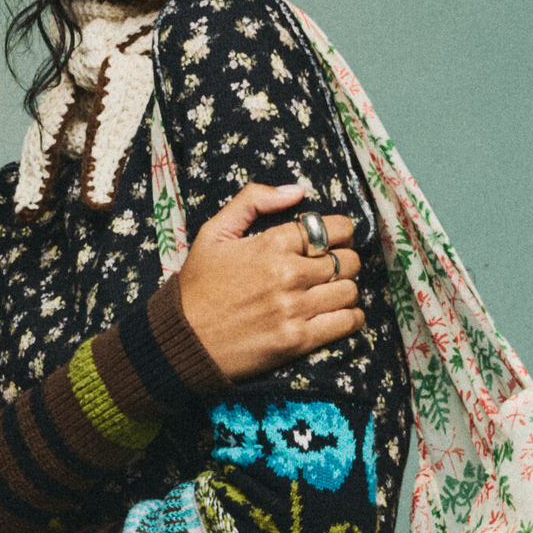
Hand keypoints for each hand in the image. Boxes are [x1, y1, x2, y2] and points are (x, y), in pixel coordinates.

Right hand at [175, 182, 364, 381]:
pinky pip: (346, 323)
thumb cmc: (196, 286)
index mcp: (271, 244)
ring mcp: (295, 309)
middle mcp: (288, 274)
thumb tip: (297, 191)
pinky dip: (350, 318)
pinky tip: (336, 314)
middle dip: (344, 260)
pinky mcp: (298, 341)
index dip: (340, 232)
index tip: (332, 240)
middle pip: (348, 260)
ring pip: (350, 291)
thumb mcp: (214, 232)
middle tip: (330, 268)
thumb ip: (252, 201)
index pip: (334, 229)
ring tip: (330, 292)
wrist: (181, 339)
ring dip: (346, 290)